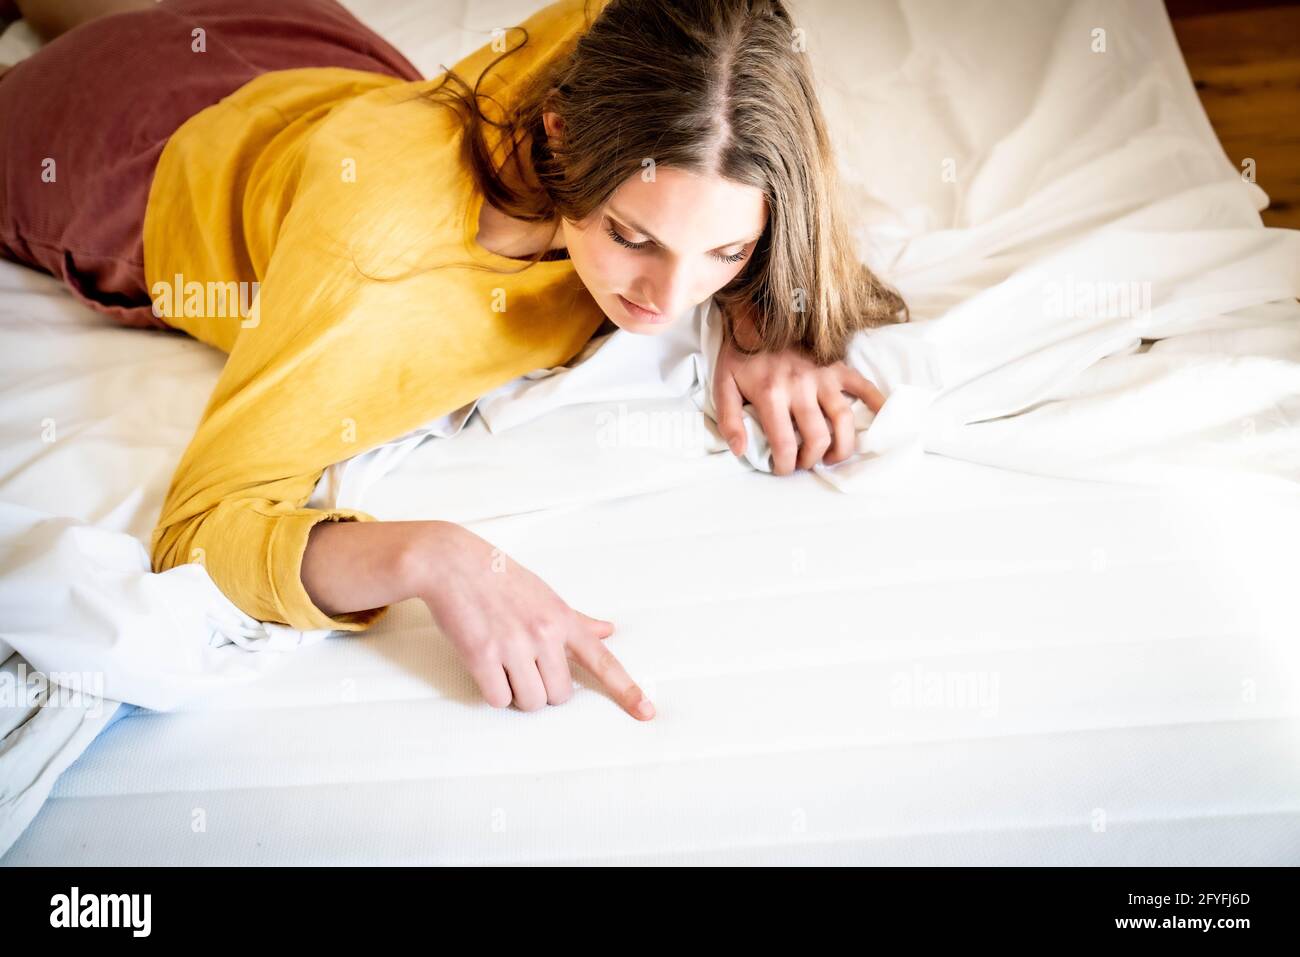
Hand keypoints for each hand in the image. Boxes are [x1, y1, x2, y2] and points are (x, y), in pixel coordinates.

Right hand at [411, 521, 654, 719]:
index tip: (647, 712)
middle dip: (544, 691)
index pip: (602, 660)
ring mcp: (513, 645)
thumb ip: (577, 619)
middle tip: (525, 668)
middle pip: (561, 695)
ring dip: (518, 695)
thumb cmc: (498, 577)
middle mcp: (544, 633)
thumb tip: (608, 631)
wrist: (452, 562)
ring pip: (531, 702)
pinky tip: (486, 669)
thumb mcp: (545, 594)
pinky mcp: (482, 655)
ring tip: (504, 667)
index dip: (626, 690)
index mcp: (563, 618)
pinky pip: (498, 699)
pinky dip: (493, 693)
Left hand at [714, 337, 885, 475]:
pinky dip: (876, 402)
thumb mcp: (723, 383)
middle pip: (817, 437)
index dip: (785, 464)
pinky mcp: (836, 366)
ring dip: (842, 446)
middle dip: (812, 460)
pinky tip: (881, 418)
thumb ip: (729, 419)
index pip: (785, 443)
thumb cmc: (741, 352)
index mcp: (771, 394)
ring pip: (843, 419)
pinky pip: (862, 385)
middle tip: (806, 463)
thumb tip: (741, 451)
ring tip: (833, 456)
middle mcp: (801, 387)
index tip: (783, 468)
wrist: (758, 313)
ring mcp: (822, 376)